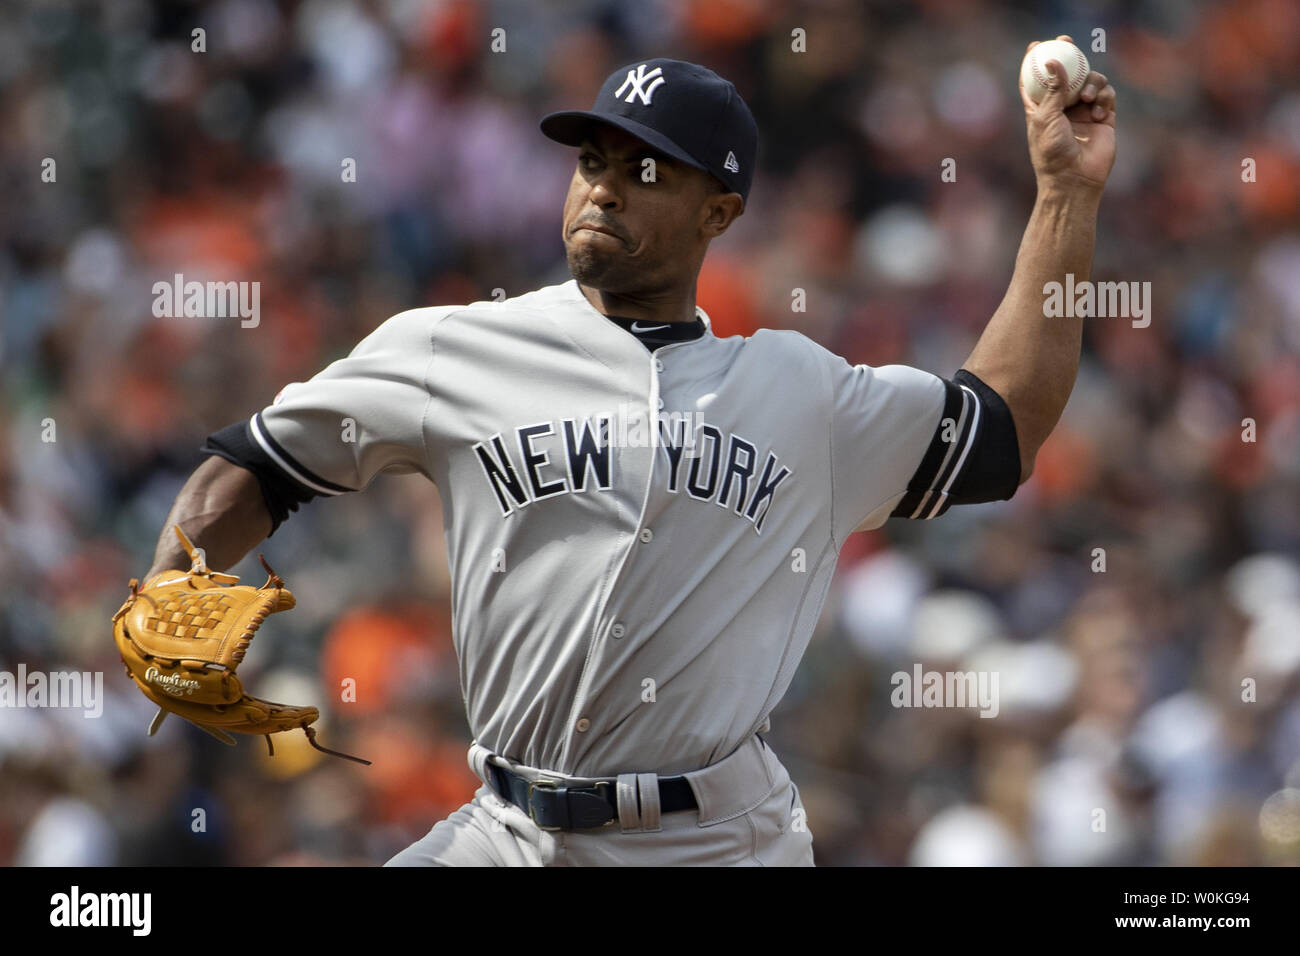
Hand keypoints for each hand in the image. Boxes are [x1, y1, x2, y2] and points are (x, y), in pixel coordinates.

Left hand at [1020, 35, 1116, 193]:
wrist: (1075, 178)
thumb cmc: (1052, 153)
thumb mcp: (1045, 118)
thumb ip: (1052, 89)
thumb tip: (1052, 61)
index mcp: (1042, 109)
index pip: (1037, 81)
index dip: (1036, 62)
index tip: (1036, 45)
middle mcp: (1063, 108)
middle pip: (1067, 74)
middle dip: (1068, 56)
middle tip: (1067, 41)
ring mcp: (1084, 112)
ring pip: (1091, 80)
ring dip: (1092, 82)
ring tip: (1088, 98)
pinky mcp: (1104, 117)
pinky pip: (1107, 95)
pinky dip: (1104, 98)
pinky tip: (1100, 114)